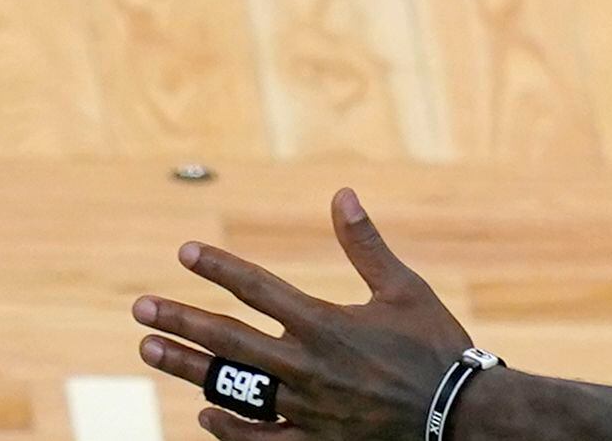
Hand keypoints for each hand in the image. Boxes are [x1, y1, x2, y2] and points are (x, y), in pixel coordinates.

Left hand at [135, 189, 471, 438]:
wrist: (471, 421)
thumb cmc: (440, 352)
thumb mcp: (405, 291)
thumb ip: (366, 245)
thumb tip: (342, 193)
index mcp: (326, 324)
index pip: (257, 289)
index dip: (219, 269)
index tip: (185, 253)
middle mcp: (308, 366)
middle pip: (229, 340)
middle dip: (181, 322)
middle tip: (141, 309)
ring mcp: (310, 409)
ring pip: (235, 387)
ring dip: (189, 368)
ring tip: (150, 350)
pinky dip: (231, 429)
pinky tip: (205, 414)